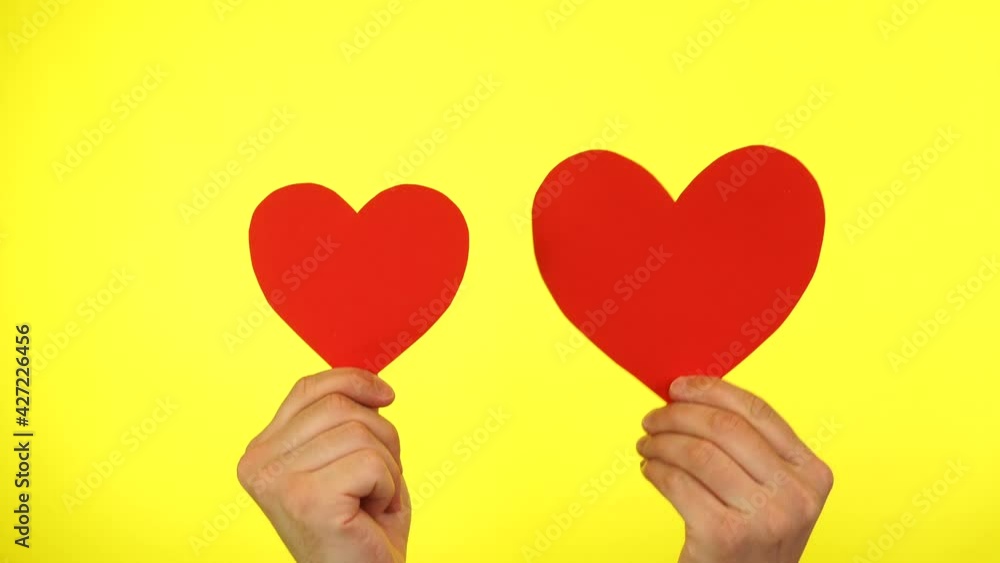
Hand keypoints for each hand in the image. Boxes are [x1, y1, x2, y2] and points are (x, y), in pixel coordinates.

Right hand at [238, 368, 409, 562]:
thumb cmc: (360, 527)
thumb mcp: (347, 460)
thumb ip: (343, 421)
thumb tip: (370, 385)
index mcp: (261, 451)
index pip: (308, 389)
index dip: (353, 381)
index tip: (386, 395)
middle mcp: (259, 464)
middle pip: (340, 405)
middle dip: (380, 436)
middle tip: (378, 480)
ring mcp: (279, 481)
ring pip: (361, 432)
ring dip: (387, 468)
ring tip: (371, 501)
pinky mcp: (307, 500)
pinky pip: (372, 463)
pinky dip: (388, 488)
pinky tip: (370, 514)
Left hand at [637, 376, 833, 562]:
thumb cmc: (754, 542)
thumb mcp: (774, 495)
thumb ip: (751, 450)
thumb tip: (693, 397)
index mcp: (813, 473)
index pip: (757, 411)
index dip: (711, 390)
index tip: (679, 387)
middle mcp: (796, 495)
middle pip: (723, 426)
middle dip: (678, 414)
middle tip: (652, 419)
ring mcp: (765, 517)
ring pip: (697, 452)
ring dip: (661, 442)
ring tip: (647, 445)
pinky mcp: (726, 536)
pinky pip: (678, 483)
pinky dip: (656, 470)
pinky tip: (651, 470)